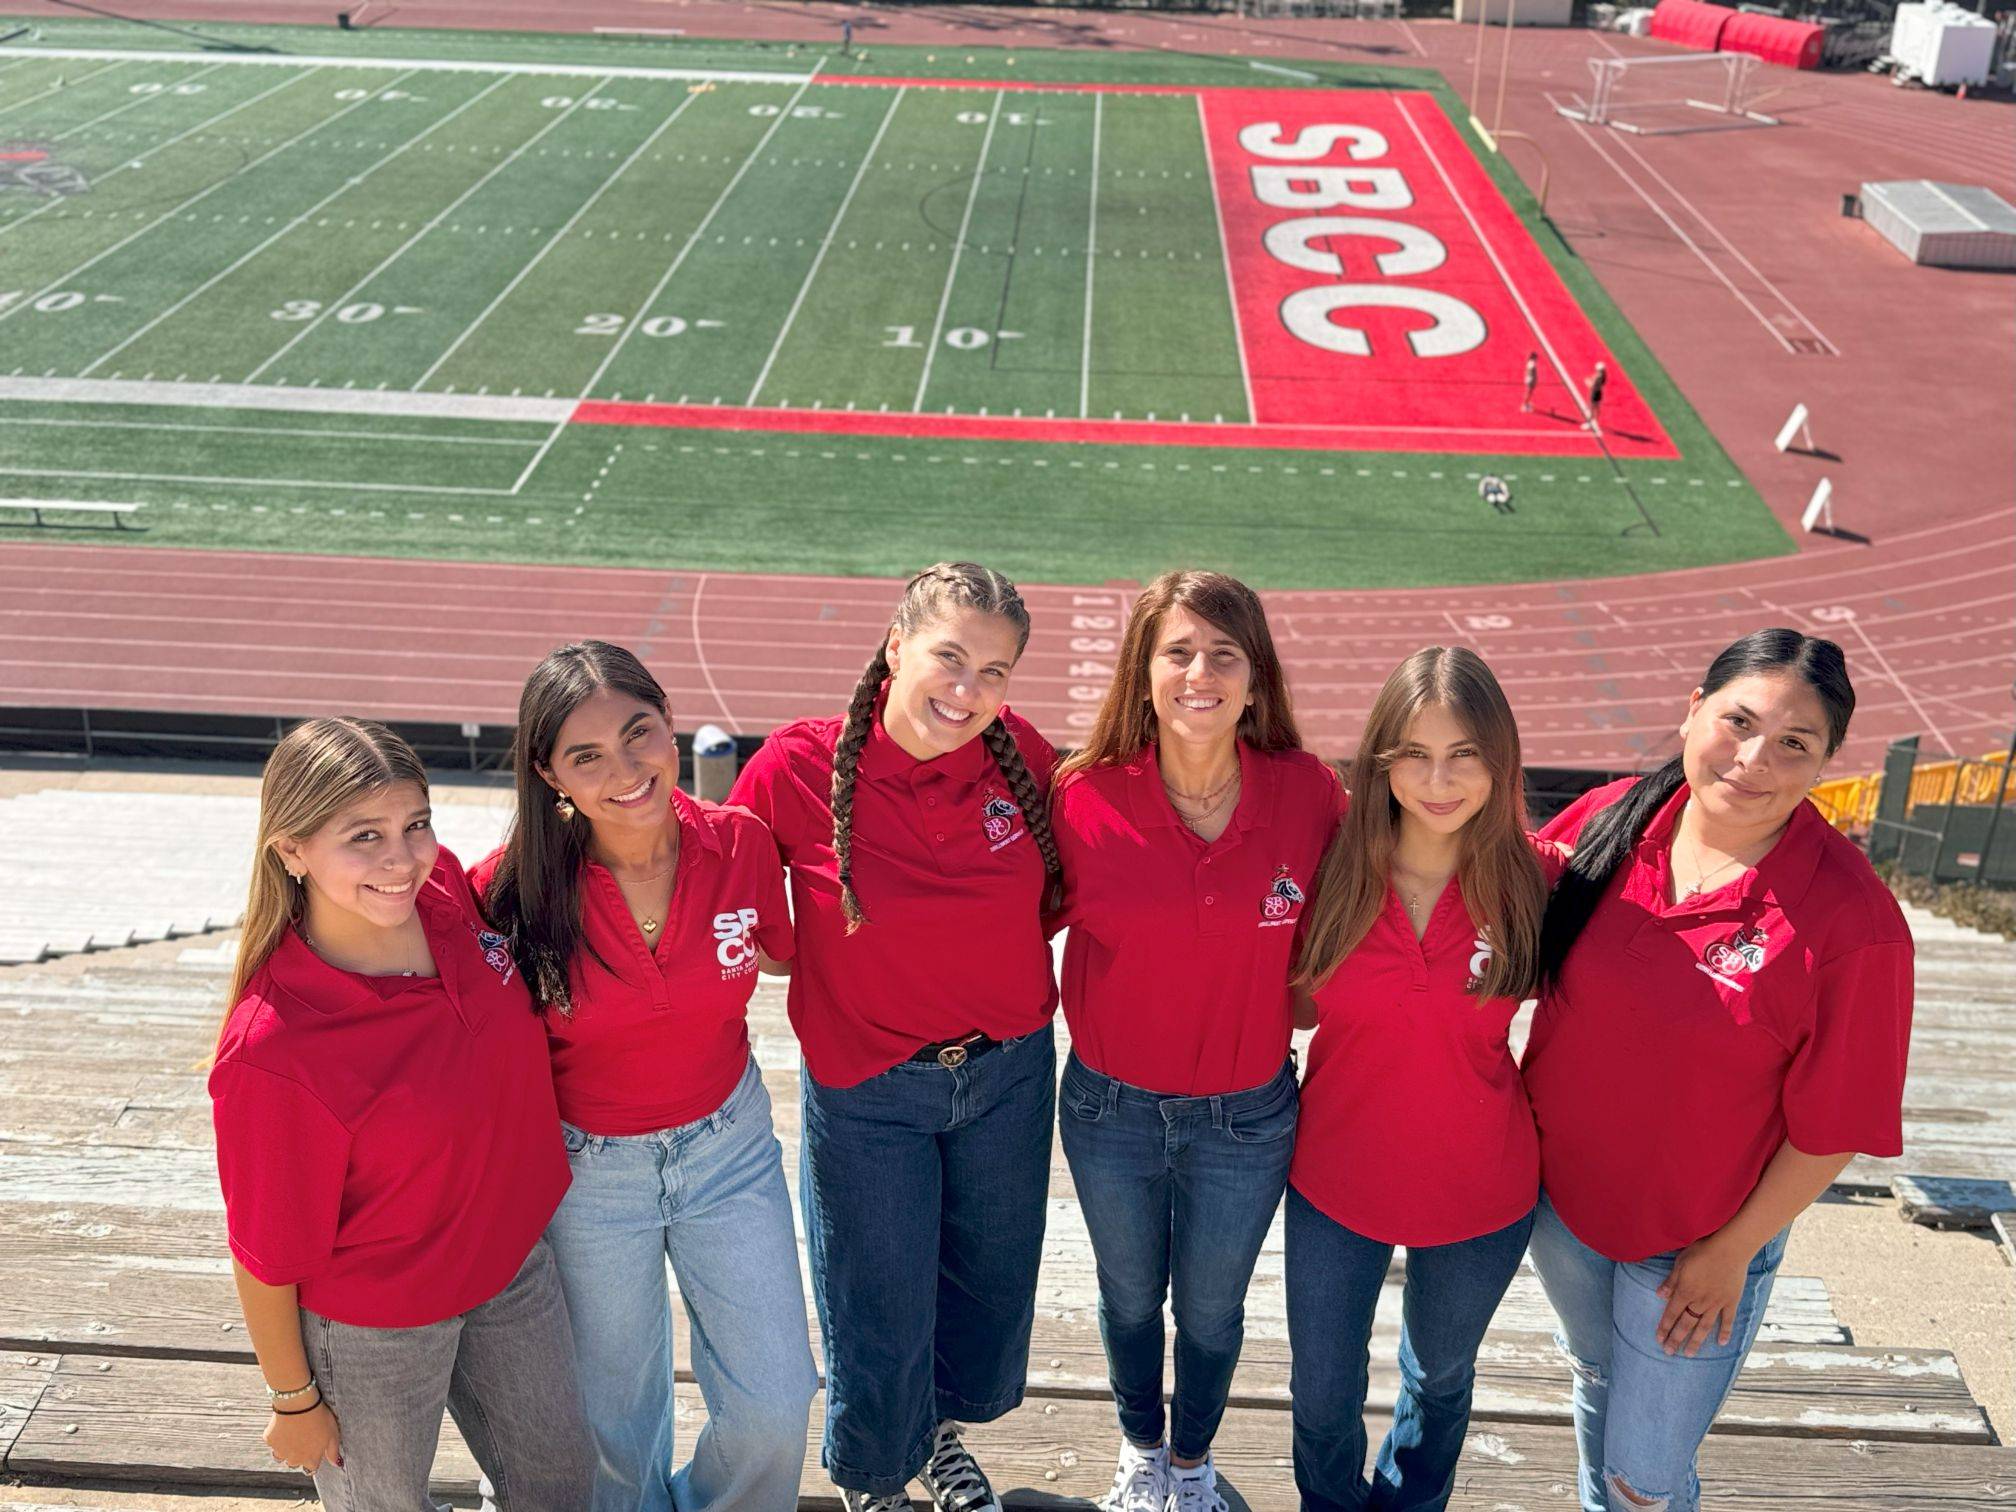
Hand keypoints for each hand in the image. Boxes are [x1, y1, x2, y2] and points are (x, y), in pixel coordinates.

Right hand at [264, 1398, 341, 1475]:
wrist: (299, 1404)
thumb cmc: (319, 1418)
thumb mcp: (333, 1434)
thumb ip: (333, 1452)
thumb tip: (337, 1465)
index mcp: (310, 1460)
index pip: (311, 1468)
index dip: (313, 1458)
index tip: (314, 1447)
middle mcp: (294, 1460)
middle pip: (295, 1463)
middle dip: (298, 1454)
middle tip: (303, 1437)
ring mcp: (280, 1451)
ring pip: (281, 1456)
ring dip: (285, 1449)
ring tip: (292, 1433)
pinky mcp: (270, 1441)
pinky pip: (273, 1442)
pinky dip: (277, 1436)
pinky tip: (284, 1425)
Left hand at [1653, 1236, 1748, 1356]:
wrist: (1730, 1249)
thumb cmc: (1702, 1251)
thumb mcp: (1681, 1262)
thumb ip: (1671, 1281)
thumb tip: (1659, 1295)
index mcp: (1685, 1291)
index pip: (1671, 1313)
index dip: (1664, 1327)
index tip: (1659, 1339)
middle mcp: (1700, 1301)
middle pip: (1686, 1324)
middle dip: (1676, 1339)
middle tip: (1669, 1352)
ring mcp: (1716, 1303)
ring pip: (1704, 1327)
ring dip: (1696, 1341)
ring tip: (1689, 1354)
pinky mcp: (1731, 1301)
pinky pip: (1727, 1320)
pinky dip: (1725, 1332)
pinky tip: (1722, 1343)